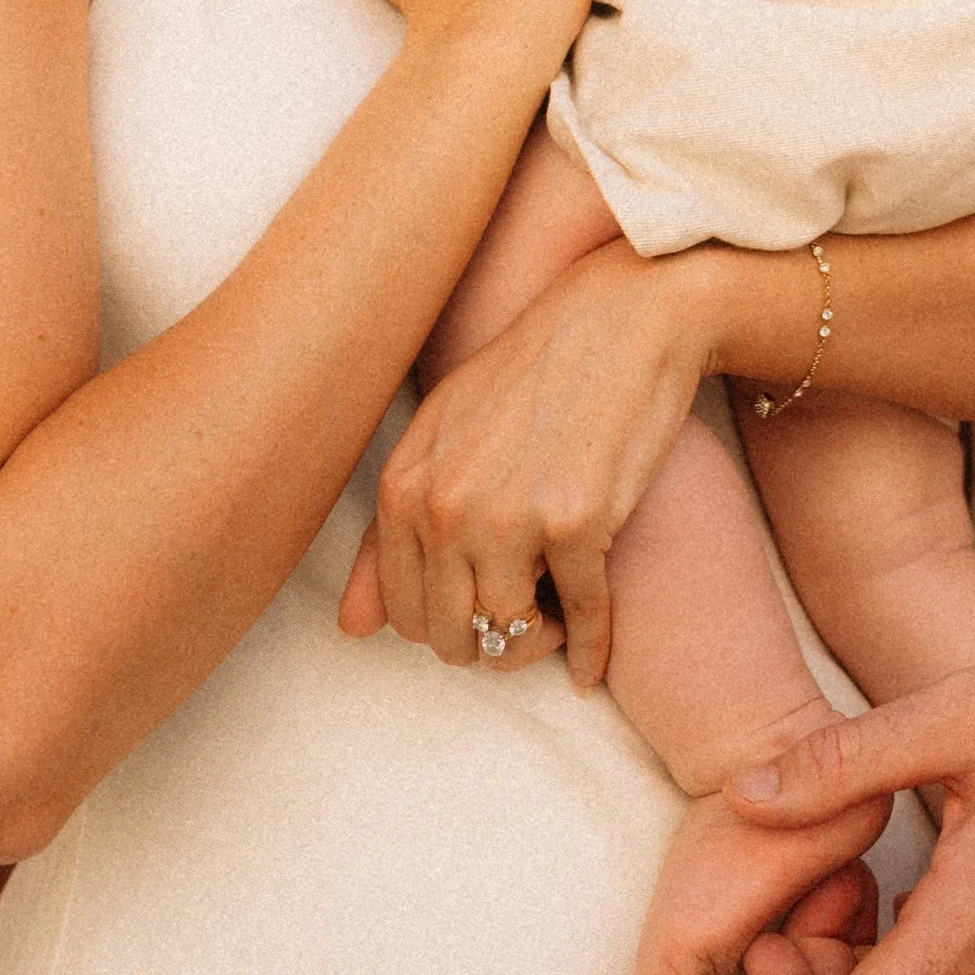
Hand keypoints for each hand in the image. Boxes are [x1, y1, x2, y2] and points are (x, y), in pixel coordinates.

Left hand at [339, 230, 727, 686]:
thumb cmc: (536, 374)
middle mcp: (446, 507)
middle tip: (527, 610)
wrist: (625, 318)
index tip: (484, 599)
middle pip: (452, 636)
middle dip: (489, 640)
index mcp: (404, 485)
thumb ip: (393, 530)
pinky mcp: (578, 522)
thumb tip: (350, 631)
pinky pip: (580, 620)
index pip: (402, 613)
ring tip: (556, 612)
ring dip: (536, 644)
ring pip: (508, 638)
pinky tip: (594, 655)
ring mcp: (510, 516)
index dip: (447, 622)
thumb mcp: (444, 434)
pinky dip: (591, 648)